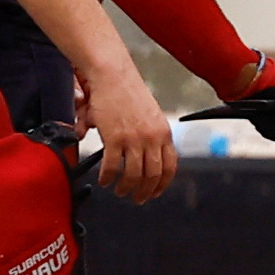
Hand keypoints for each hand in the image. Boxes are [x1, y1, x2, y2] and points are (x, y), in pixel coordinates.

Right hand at [71, 51, 177, 203]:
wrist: (113, 75)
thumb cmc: (128, 92)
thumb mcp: (149, 114)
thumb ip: (150, 136)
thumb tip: (144, 157)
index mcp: (164, 132)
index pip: (170, 167)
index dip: (162, 185)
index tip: (155, 193)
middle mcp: (152, 137)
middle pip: (153, 175)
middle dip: (145, 192)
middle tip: (137, 199)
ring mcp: (134, 138)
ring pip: (133, 175)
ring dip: (126, 188)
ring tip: (119, 191)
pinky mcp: (115, 137)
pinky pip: (111, 167)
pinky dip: (107, 178)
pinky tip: (104, 180)